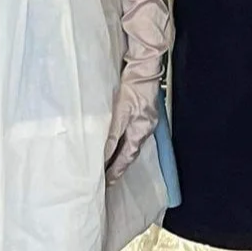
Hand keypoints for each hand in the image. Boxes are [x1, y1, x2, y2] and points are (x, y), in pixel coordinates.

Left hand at [106, 51, 164, 172]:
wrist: (144, 68)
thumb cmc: (133, 87)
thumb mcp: (120, 112)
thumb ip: (114, 134)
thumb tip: (106, 154)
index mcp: (141, 131)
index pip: (127, 157)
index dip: (117, 170)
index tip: (108, 182)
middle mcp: (145, 129)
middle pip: (131, 153)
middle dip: (119, 166)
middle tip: (108, 179)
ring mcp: (144, 121)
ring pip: (131, 144)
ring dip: (121, 155)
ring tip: (110, 165)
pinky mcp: (141, 114)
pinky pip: (132, 134)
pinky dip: (124, 143)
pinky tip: (118, 144)